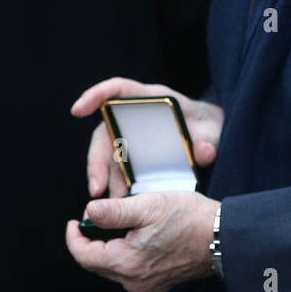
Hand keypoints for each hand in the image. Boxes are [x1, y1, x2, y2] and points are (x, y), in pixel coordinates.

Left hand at [65, 190, 219, 291]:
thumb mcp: (150, 205)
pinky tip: (135, 238)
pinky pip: (130, 272)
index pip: (84, 256)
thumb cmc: (190, 218)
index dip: (74, 238)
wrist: (224, 238)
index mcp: (126, 262)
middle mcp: (133, 280)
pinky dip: (124, 255)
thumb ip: (115, 211)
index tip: (74, 221)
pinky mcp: (159, 283)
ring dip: (107, 249)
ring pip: (113, 269)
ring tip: (115, 225)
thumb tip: (89, 212)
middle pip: (97, 264)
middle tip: (93, 220)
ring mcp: (147, 285)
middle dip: (89, 243)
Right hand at [71, 76, 223, 199]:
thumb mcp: (213, 131)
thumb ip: (209, 141)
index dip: (96, 94)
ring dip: (102, 177)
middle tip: (96, 189)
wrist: (210, 135)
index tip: (77, 110)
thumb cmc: (208, 126)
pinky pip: (117, 166)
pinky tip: (117, 201)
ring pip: (108, 153)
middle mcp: (136, 115)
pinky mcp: (134, 151)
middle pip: (105, 131)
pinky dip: (114, 183)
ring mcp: (132, 133)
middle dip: (95, 159)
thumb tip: (203, 153)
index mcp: (152, 99)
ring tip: (105, 201)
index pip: (118, 89)